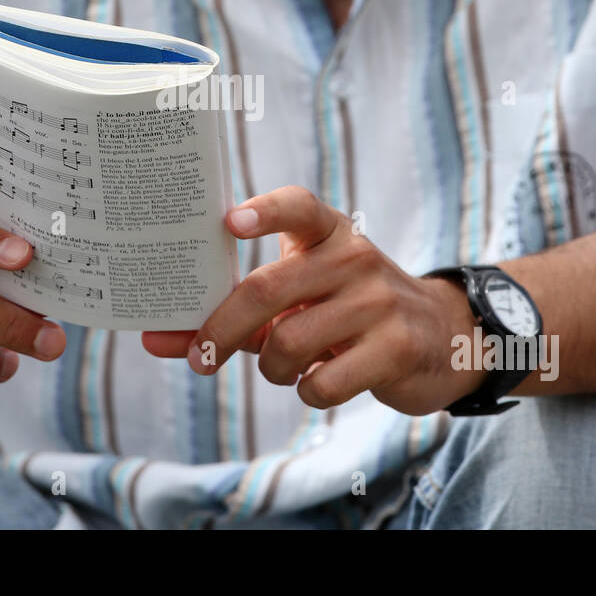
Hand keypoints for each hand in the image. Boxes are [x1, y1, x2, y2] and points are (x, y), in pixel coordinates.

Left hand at [143, 186, 480, 414]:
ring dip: (271, 368)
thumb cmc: (347, 312)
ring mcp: (379, 301)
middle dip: (219, 328)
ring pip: (289, 342)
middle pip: (267, 289)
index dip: (265, 211)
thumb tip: (156, 339)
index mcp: (329, 233)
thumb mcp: (304, 297)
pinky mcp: (396, 347)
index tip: (231, 222)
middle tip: (198, 357)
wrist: (440, 336)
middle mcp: (355, 257)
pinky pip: (323, 380)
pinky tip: (317, 382)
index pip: (298, 205)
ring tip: (283, 368)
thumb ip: (238, 312)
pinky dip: (306, 390)